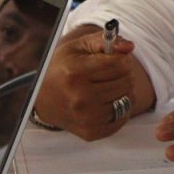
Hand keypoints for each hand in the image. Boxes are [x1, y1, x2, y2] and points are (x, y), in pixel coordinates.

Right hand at [34, 24, 145, 139]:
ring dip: (124, 91)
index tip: (115, 60)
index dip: (122, 59)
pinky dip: (121, 108)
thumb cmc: (64, 69)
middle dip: (124, 74)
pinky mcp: (91, 132)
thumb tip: (129, 47)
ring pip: (128, 99)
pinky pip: (123, 118)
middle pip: (126, 81)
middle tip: (111, 74)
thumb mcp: (79, 47)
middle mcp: (79, 97)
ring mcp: (85, 117)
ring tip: (109, 87)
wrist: (43, 99)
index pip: (120, 64)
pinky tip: (108, 102)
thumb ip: (106, 41)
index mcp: (75, 73)